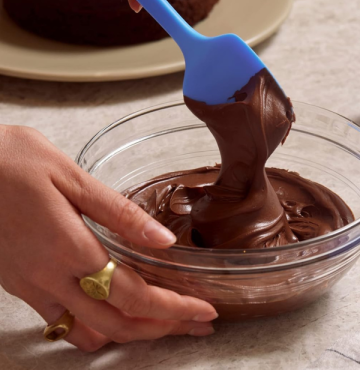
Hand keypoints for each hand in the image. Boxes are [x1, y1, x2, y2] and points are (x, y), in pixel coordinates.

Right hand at [0, 126, 216, 351]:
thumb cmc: (11, 160)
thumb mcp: (72, 176)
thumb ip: (119, 213)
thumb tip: (165, 240)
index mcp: (69, 248)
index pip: (133, 296)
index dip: (173, 309)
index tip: (205, 311)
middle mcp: (48, 277)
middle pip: (116, 324)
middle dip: (162, 329)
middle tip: (197, 324)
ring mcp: (29, 286)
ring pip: (87, 332)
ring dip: (131, 334)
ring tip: (165, 323)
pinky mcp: (17, 285)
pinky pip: (60, 323)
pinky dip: (94, 330)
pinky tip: (115, 319)